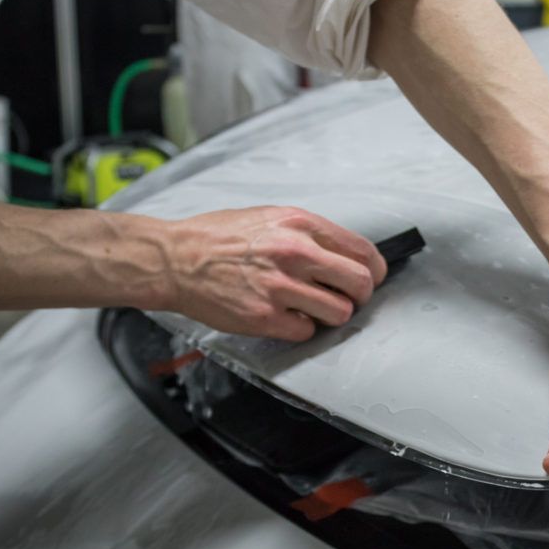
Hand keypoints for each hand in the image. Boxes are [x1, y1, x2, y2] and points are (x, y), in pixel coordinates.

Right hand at [162, 206, 386, 339]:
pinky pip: (307, 331)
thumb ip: (307, 234)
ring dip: (332, 315)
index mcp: (299, 224)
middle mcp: (294, 253)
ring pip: (339, 312)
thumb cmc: (216, 237)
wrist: (174, 259)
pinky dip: (302, 328)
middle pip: (360, 283)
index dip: (374, 269)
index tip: (371, 278)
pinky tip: (286, 316)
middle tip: (349, 298)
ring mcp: (280, 287)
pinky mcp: (265, 317)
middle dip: (361, 295)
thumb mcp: (268, 218)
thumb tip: (341, 254)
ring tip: (313, 308)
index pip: (362, 250)